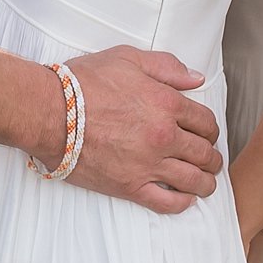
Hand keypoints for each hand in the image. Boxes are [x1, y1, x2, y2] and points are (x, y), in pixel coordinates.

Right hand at [67, 46, 221, 212]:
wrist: (49, 113)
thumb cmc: (83, 83)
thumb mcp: (127, 59)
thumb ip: (166, 67)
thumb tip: (195, 79)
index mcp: (167, 104)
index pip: (206, 122)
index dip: (211, 129)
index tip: (207, 134)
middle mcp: (164, 137)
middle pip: (204, 153)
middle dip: (212, 157)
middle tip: (210, 159)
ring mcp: (148, 164)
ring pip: (193, 180)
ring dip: (205, 183)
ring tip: (205, 183)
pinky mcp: (130, 187)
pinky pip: (167, 202)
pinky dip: (182, 202)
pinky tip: (185, 198)